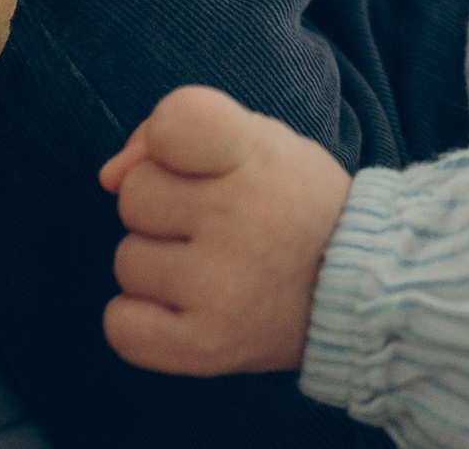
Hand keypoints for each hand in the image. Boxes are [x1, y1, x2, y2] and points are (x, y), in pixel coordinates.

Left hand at [100, 85, 350, 375]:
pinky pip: (121, 324)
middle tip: (221, 221)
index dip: (165, 135)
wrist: (360, 286)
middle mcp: (242, 217)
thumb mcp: (259, 143)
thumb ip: (176, 135)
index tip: (190, 153)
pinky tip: (189, 306)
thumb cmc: (291, 202)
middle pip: (135, 195)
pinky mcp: (206, 345)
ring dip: (159, 265)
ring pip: (128, 260)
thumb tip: (108, 175)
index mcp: (259, 156)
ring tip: (217, 267)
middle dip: (165, 207)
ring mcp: (222, 285)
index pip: (180, 122)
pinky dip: (143, 319)